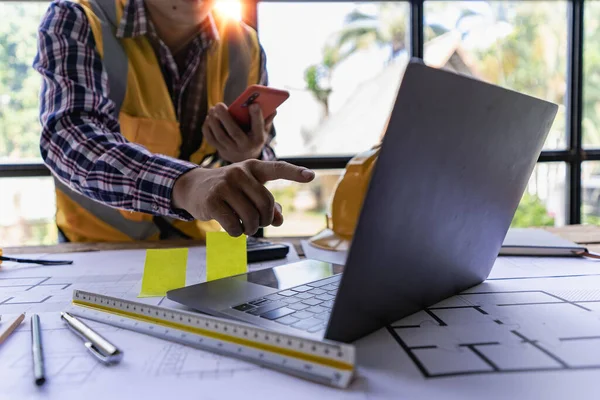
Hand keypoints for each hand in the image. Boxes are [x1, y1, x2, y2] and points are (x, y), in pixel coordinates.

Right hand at [172, 160, 314, 235]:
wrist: (193, 187)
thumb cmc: (227, 190)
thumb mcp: (247, 191)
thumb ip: (266, 204)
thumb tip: (280, 220)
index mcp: (253, 167)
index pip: (277, 168)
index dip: (295, 173)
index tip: (311, 176)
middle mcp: (239, 172)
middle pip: (266, 204)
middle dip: (265, 220)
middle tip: (257, 223)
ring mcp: (225, 185)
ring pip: (251, 217)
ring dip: (251, 229)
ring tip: (244, 227)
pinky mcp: (212, 201)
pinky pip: (235, 226)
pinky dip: (237, 233)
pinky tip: (233, 228)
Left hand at [203, 103, 274, 162]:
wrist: (244, 157)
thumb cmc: (254, 136)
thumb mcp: (263, 129)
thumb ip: (266, 119)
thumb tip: (273, 109)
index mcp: (258, 139)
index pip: (258, 127)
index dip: (256, 116)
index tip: (253, 104)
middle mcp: (245, 146)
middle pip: (234, 132)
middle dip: (226, 118)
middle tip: (219, 104)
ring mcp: (232, 150)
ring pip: (220, 136)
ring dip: (214, 122)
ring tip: (212, 109)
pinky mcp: (221, 151)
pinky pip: (211, 139)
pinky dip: (207, 128)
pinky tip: (209, 119)